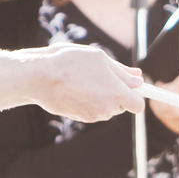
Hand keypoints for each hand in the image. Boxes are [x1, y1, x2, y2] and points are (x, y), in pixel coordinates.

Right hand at [27, 43, 143, 121]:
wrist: (40, 77)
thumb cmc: (70, 63)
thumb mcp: (100, 59)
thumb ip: (122, 72)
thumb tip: (138, 79)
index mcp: (116, 93)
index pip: (138, 105)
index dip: (137, 96)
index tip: (133, 87)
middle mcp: (107, 108)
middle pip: (122, 106)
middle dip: (117, 93)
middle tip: (102, 76)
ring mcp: (93, 116)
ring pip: (107, 108)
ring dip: (102, 97)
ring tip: (85, 80)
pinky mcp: (80, 118)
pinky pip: (93, 111)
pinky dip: (89, 102)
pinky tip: (76, 89)